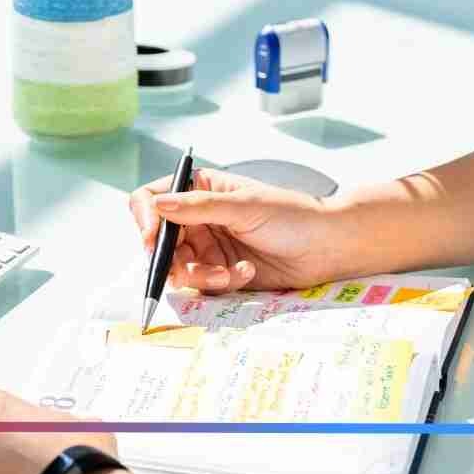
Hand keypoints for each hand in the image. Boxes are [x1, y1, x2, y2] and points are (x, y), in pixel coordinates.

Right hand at [127, 166, 344, 292]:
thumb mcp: (244, 206)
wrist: (327, 247)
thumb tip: (158, 205)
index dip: (146, 219)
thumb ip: (199, 207)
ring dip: (201, 275)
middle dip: (173, 259)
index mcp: (199, 189)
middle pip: (159, 242)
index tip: (152, 238)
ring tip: (230, 273)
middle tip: (195, 269)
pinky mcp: (220, 272)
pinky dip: (220, 283)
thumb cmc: (291, 214)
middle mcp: (197, 217)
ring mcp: (208, 246)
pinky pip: (201, 285)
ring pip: (178, 268)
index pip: (152, 200)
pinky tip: (246, 273)